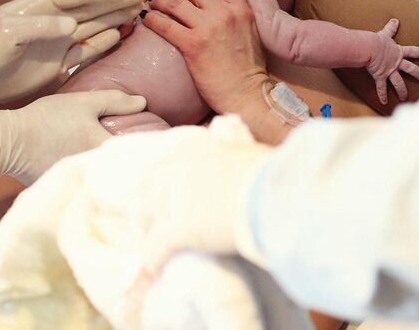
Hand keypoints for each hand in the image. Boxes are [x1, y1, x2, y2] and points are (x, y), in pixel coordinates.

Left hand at [0, 0, 147, 108]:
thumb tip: (71, 27)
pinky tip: (120, 35)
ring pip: (94, 26)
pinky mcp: (57, 65)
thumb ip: (39, 27)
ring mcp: (56, 44)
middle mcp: (53, 22)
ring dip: (116, 18)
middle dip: (119, 0)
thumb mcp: (6, 33)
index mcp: (40, 7)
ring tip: (140, 9)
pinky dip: (104, 43)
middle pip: (93, 7)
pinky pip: (87, 52)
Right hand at [0, 90, 146, 184]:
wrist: (7, 141)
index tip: (166, 145)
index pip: (137, 150)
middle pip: (125, 169)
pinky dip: (97, 181)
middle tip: (153, 158)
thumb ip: (115, 101)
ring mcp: (80, 183)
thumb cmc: (46, 118)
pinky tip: (103, 176)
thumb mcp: (82, 102)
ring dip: (119, 175)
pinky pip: (90, 185)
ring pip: (109, 180)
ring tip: (132, 168)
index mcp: (101, 148)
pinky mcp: (66, 189)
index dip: (152, 147)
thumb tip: (144, 103)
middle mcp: (93, 170)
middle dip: (138, 164)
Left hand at [75, 118, 272, 274]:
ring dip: (149, 235)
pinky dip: (156, 261)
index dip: (163, 188)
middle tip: (152, 226)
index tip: (168, 199)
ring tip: (157, 248)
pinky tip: (159, 270)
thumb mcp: (245, 155)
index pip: (164, 168)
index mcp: (192, 149)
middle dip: (146, 211)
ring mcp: (173, 200)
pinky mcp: (176, 230)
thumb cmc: (270, 174)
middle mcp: (175, 170)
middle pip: (146, 193)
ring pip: (145, 220)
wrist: (272, 194)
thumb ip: (232, 159)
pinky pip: (155, 249)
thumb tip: (242, 166)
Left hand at [141, 0, 269, 114]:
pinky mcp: (192, 45)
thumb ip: (235, 14)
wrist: (247, 94)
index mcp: (241, 9)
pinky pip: (165, 24)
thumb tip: (218, 5)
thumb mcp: (250, 32)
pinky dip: (152, 19)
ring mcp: (208, 28)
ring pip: (175, 2)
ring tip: (154, 4)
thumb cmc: (248, 70)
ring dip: (160, 0)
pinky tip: (147, 20)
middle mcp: (225, 13)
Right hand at [366, 18, 418, 104]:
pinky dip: (382, 95)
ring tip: (405, 97)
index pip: (413, 51)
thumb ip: (390, 28)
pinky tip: (384, 103)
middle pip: (411, 69)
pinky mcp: (380, 76)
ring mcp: (389, 70)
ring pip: (399, 82)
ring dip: (402, 90)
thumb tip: (395, 19)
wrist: (369, 47)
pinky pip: (382, 87)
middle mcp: (396, 62)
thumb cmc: (376, 40)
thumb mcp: (385, 33)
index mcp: (398, 52)